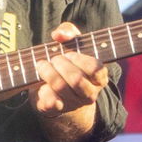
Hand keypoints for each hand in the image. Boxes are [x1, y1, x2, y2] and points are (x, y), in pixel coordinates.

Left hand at [32, 22, 108, 141]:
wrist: (57, 90)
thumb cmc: (68, 61)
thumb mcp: (71, 43)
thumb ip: (68, 31)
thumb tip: (59, 35)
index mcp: (99, 78)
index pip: (96, 69)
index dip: (80, 60)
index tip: (69, 54)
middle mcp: (90, 93)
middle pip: (76, 79)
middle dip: (60, 64)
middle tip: (54, 59)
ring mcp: (74, 104)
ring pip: (60, 87)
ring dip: (48, 72)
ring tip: (42, 65)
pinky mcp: (57, 110)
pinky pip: (50, 101)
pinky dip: (43, 91)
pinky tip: (42, 85)